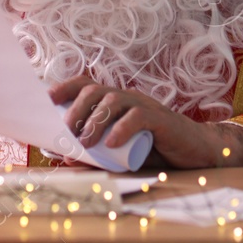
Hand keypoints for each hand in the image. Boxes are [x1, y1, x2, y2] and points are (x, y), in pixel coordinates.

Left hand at [48, 77, 242, 168]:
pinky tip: (112, 143)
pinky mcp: (161, 119)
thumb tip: (63, 157)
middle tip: (66, 133)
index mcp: (116, 102)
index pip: (86, 85)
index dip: (65, 88)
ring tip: (85, 142)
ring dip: (94, 121)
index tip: (46, 101)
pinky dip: (122, 128)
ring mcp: (144, 106)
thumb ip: (96, 155)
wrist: (196, 154)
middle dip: (75, 110)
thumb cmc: (156, 152)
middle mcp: (128, 98)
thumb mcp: (120, 155)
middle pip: (95, 90)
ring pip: (113, 100)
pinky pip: (138, 116)